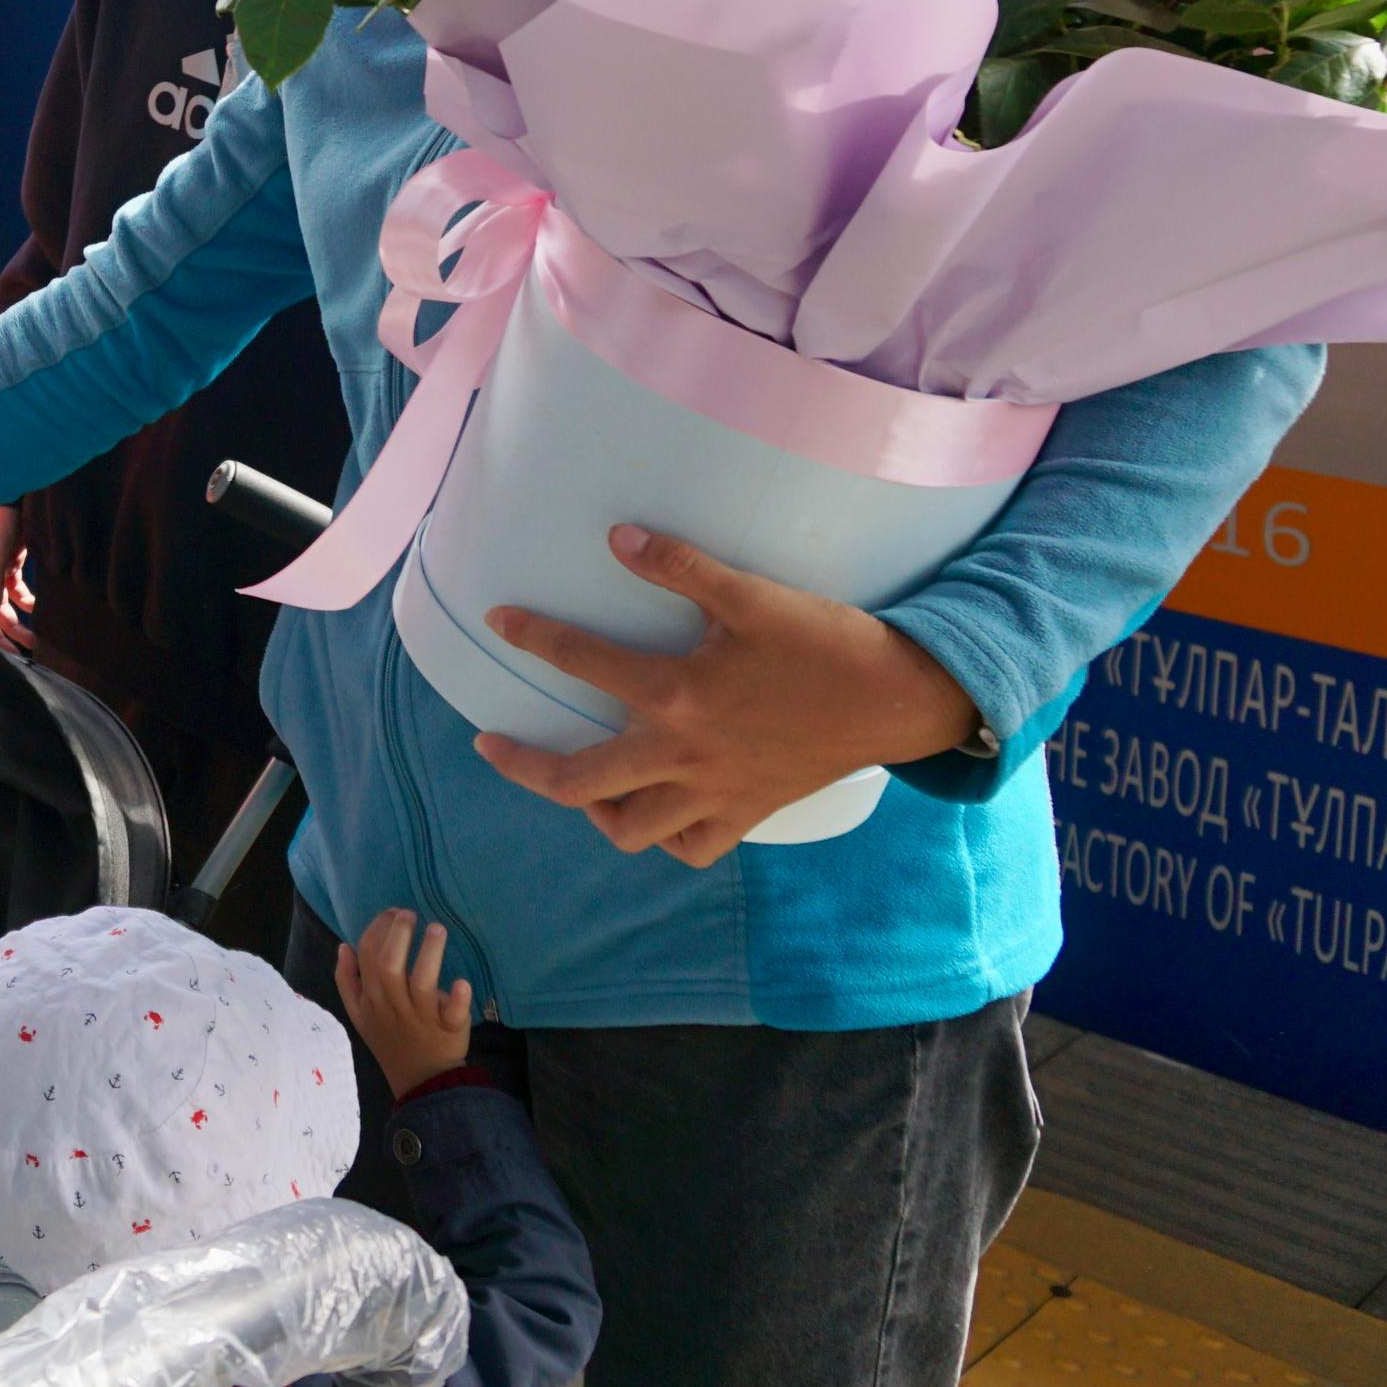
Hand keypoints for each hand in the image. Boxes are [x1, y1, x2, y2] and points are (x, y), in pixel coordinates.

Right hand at [334, 909, 473, 1099]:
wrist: (421, 1081)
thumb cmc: (390, 1040)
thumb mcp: (358, 1014)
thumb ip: (347, 980)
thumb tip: (343, 945)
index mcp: (372, 998)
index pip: (367, 956)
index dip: (377, 929)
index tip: (392, 912)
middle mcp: (394, 1005)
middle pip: (389, 966)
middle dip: (397, 934)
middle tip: (409, 913)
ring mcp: (422, 1017)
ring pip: (422, 984)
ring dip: (429, 954)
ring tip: (437, 928)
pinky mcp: (449, 1028)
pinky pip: (453, 1014)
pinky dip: (458, 999)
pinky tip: (462, 982)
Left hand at [474, 524, 984, 865]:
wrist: (897, 700)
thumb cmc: (824, 643)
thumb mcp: (751, 595)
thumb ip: (681, 566)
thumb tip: (617, 538)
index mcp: (678, 696)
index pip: (583, 665)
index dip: (534, 637)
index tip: (498, 620)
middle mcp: (685, 755)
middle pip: (579, 781)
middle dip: (523, 766)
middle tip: (490, 744)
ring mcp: (715, 793)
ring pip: (629, 829)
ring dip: (592, 809)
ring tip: (577, 781)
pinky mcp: (747, 814)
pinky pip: (690, 848)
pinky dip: (664, 836)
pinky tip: (651, 807)